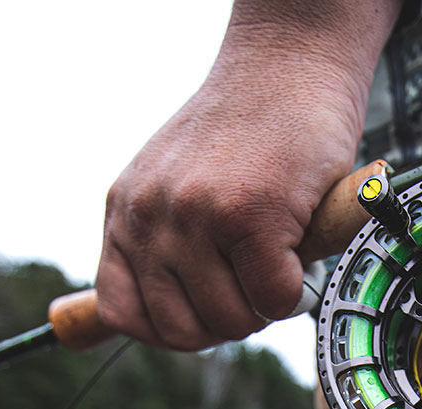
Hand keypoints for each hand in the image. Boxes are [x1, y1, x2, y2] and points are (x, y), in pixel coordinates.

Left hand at [96, 5, 394, 351]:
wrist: (287, 63)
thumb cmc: (246, 129)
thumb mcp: (176, 183)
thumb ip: (159, 244)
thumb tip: (132, 332)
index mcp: (125, 211)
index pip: (122, 311)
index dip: (172, 327)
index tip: (207, 309)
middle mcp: (149, 215)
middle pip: (182, 330)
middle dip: (228, 320)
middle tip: (254, 282)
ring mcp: (197, 216)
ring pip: (231, 320)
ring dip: (264, 306)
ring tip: (278, 259)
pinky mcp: (250, 217)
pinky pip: (274, 298)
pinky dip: (295, 289)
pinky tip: (299, 247)